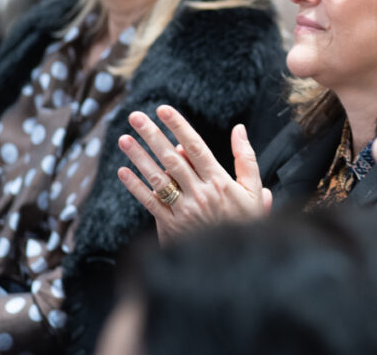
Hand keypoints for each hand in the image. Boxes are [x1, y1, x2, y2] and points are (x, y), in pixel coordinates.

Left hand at [117, 106, 270, 245]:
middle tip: (136, 116)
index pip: (196, 147)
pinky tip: (123, 171)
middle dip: (152, 135)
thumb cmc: (245, 224)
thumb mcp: (253, 191)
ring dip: (139, 157)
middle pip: (172, 158)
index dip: (178, 127)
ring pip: (157, 179)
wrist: (233, 266)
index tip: (163, 110)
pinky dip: (135, 187)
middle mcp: (200, 194)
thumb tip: (238, 128)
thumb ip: (245, 158)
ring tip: (124, 139)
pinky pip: (149, 203)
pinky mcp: (170, 227)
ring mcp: (183, 211)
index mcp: (220, 182)